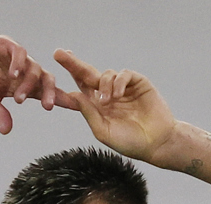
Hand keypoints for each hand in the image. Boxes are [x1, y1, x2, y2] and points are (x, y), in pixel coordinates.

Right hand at [0, 35, 61, 132]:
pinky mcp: (6, 45)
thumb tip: (6, 131)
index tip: (77, 106)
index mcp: (20, 87)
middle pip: (46, 80)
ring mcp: (15, 58)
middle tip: (48, 106)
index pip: (45, 93)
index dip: (60, 99)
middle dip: (51, 93)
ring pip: (35, 68)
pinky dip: (19, 64)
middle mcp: (22, 72)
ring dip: (29, 84)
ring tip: (19, 98)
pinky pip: (19, 53)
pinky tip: (13, 75)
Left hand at [53, 49, 177, 163]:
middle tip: (60, 54)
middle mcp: (109, 94)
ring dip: (104, 85)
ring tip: (107, 101)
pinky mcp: (138, 83)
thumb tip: (72, 94)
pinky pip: (124, 74)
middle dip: (74, 64)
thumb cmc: (130, 142)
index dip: (69, 77)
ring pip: (106, 74)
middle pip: (88, 74)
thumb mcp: (103, 130)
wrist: (156, 143)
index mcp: (98, 106)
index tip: (54, 64)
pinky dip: (119, 82)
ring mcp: (123, 88)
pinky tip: (118, 95)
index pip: (81, 87)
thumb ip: (88, 112)